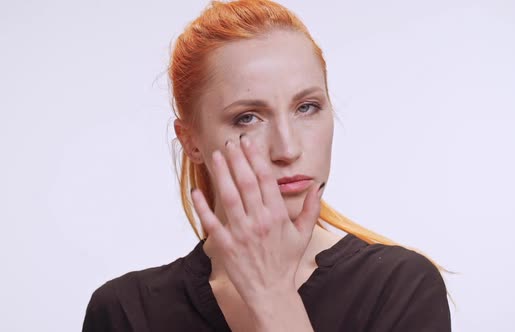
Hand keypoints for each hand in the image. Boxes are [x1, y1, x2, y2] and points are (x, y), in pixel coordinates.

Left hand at [190, 134, 323, 307]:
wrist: (271, 292)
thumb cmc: (285, 262)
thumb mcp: (303, 235)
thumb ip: (311, 209)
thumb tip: (317, 187)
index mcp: (278, 216)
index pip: (266, 179)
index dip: (256, 158)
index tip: (248, 142)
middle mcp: (260, 221)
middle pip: (247, 182)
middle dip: (238, 159)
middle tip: (230, 141)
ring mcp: (241, 233)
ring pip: (229, 196)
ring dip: (222, 174)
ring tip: (217, 156)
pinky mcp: (226, 246)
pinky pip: (211, 223)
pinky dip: (202, 207)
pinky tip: (197, 191)